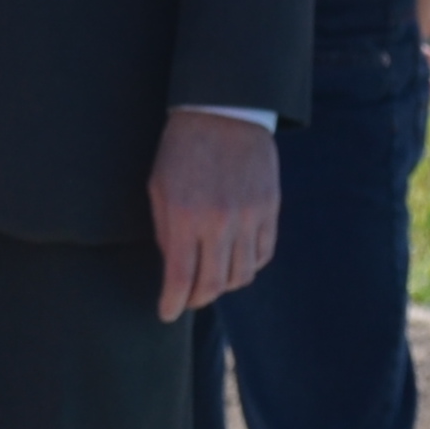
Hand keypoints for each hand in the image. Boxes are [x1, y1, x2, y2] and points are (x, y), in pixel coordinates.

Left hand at [149, 109, 279, 320]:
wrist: (224, 115)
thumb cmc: (181, 152)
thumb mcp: (158, 190)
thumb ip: (166, 233)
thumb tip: (173, 271)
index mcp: (186, 218)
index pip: (181, 278)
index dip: (173, 303)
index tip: (167, 314)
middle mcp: (221, 223)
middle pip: (215, 284)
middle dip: (198, 299)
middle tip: (188, 300)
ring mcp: (250, 217)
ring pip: (243, 274)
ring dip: (224, 286)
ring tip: (210, 282)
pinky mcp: (271, 210)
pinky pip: (264, 254)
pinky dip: (249, 266)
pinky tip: (234, 262)